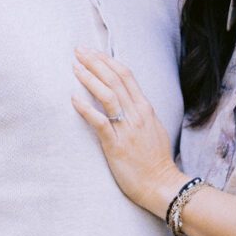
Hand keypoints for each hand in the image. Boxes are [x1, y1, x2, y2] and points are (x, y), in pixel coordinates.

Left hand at [72, 49, 181, 216]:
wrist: (162, 185)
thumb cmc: (155, 160)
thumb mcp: (153, 129)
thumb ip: (140, 113)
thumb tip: (127, 101)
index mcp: (145, 109)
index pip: (126, 76)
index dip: (108, 61)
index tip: (93, 52)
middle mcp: (137, 114)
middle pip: (115, 80)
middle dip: (95, 62)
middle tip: (78, 50)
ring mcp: (127, 129)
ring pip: (108, 95)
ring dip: (90, 78)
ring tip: (75, 67)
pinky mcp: (116, 145)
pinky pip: (99, 122)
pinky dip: (85, 108)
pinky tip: (72, 98)